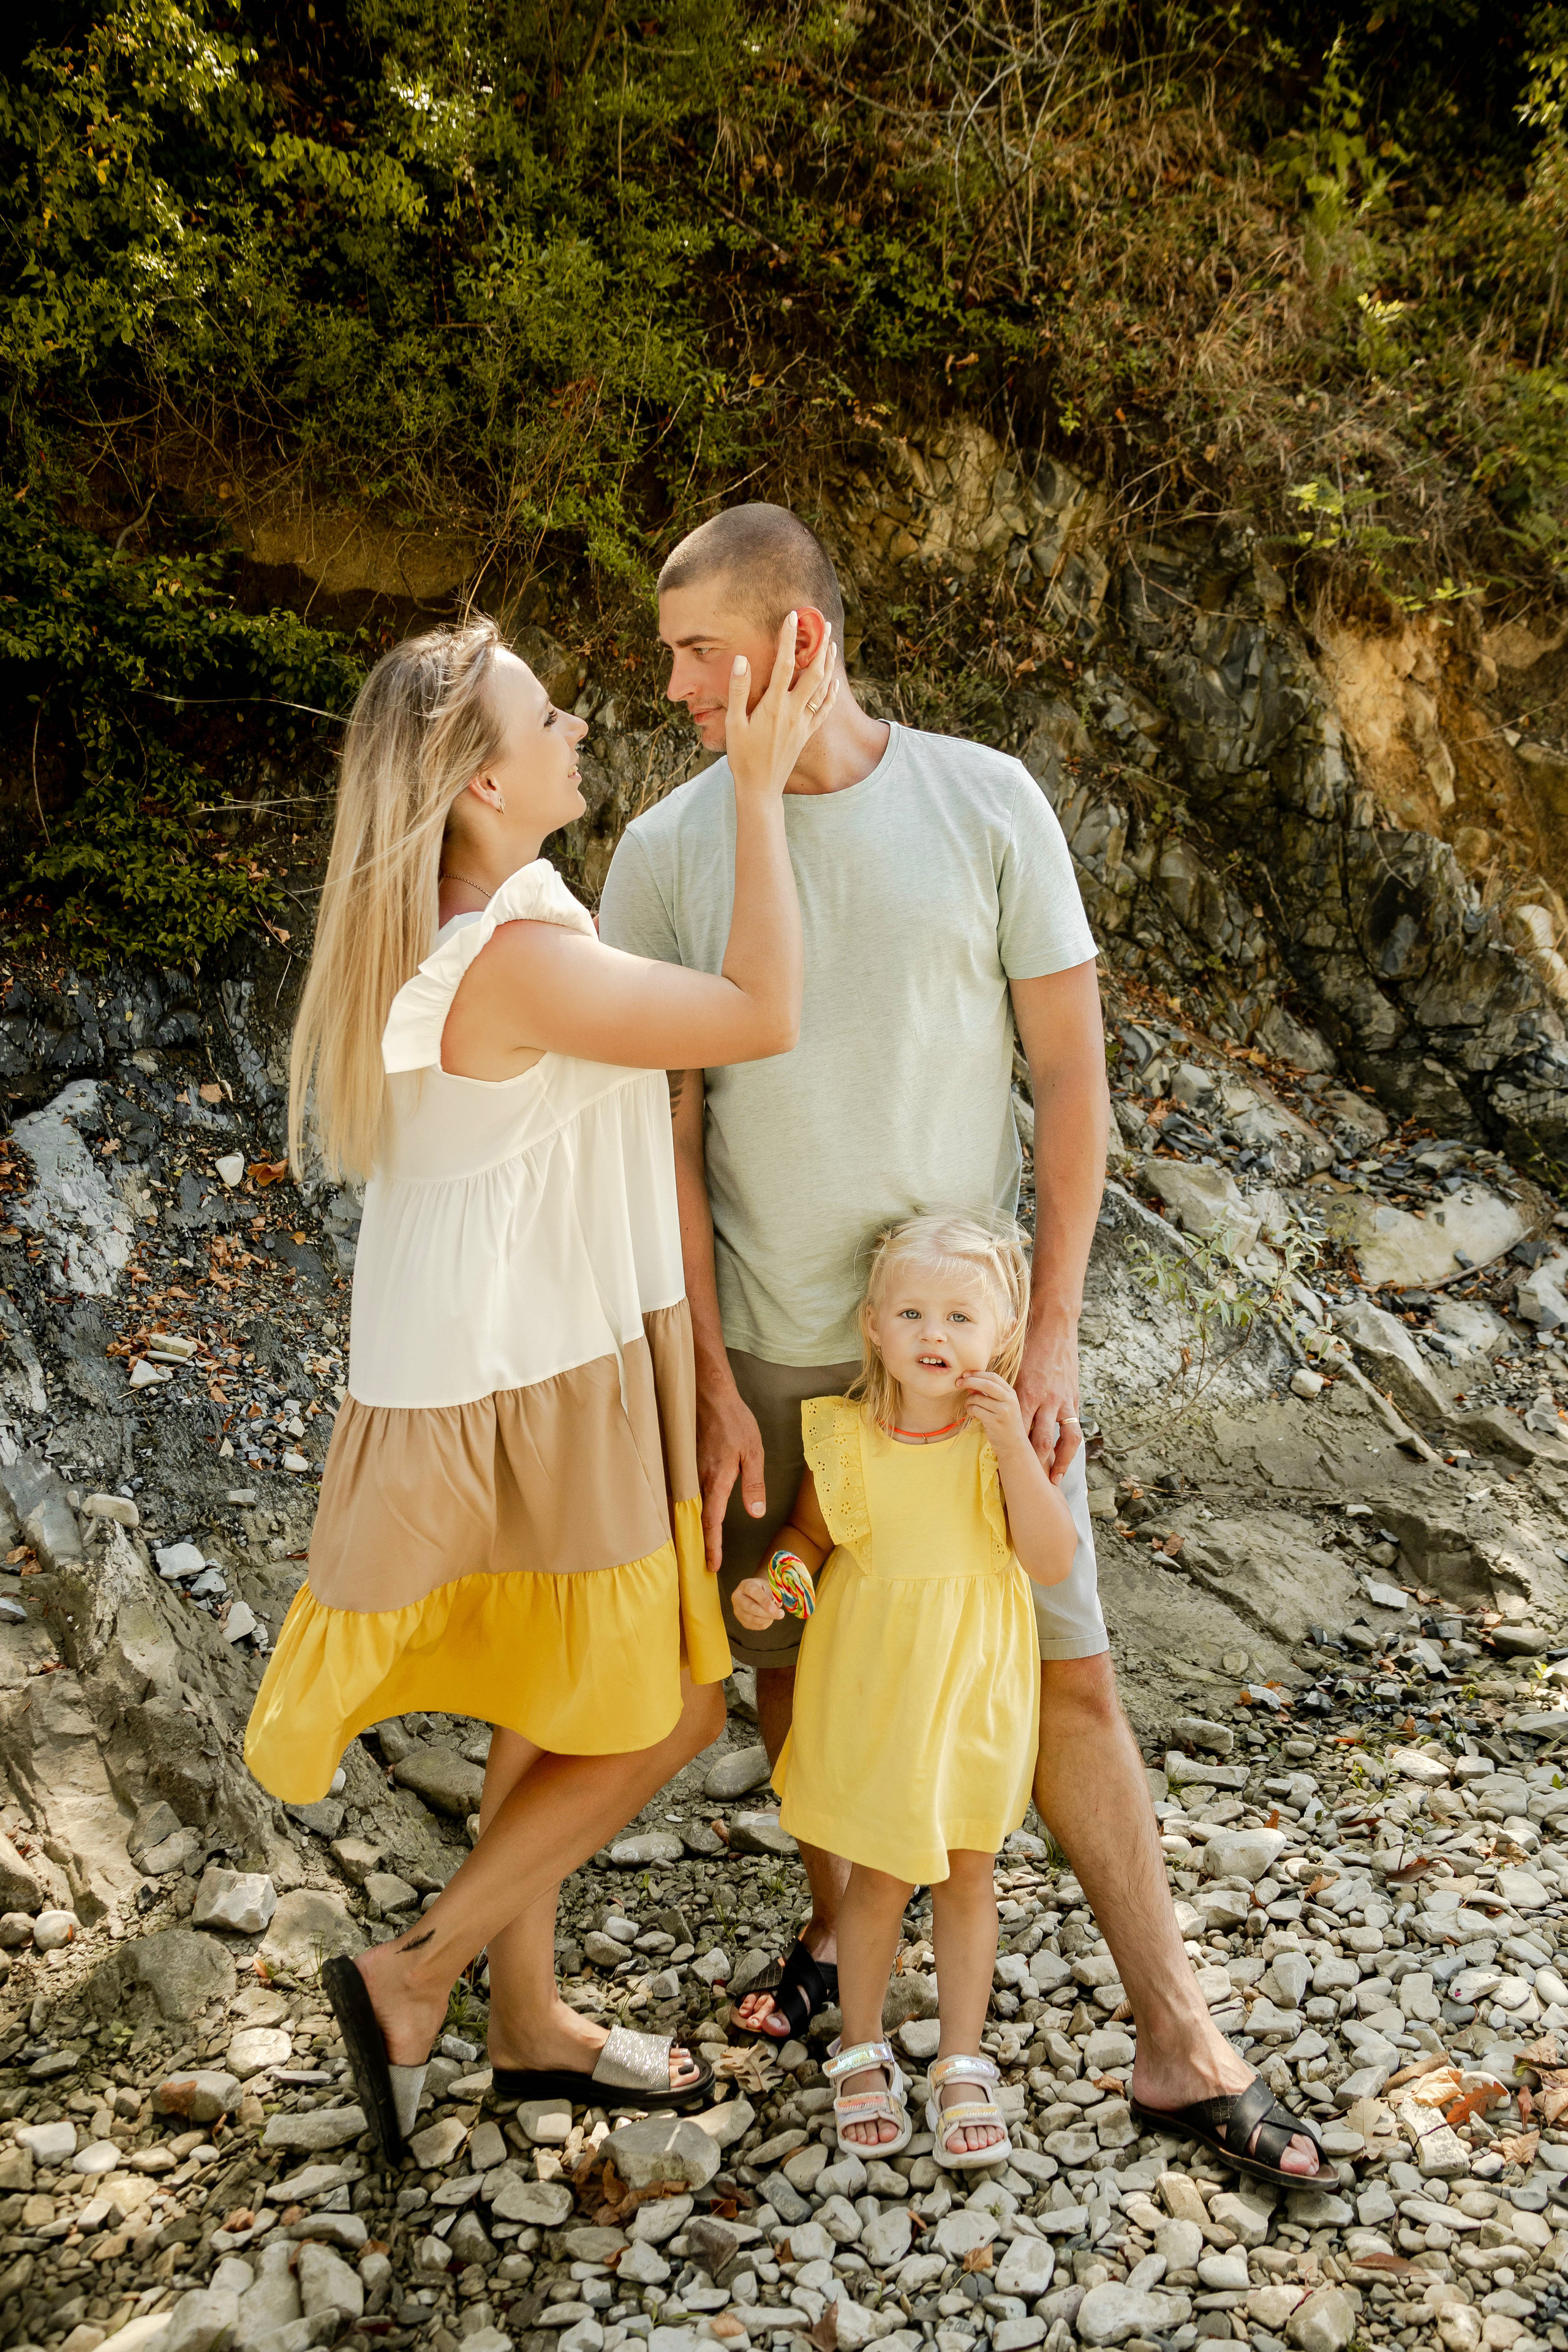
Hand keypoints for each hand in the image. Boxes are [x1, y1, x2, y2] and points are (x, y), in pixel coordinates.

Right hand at [696, 1373, 766, 1572]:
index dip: (712, 1545)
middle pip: (697, 1519)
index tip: (712, 1565)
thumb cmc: (735, 1422)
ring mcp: (690, 1472)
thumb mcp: (754, 1452)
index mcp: (717, 1480)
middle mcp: (699, 1480)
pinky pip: (685, 1493)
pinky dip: (687, 1509)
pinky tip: (691, 1516)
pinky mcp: (687, 1465)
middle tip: (702, 1565)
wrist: (709, 1395)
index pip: (712, 1521)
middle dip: (700, 1543)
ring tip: (697, 1547)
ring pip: (689, 1507)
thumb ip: (754, 1485)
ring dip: (693, 1527)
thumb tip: (756, 1514)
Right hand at [726, 611, 839, 796]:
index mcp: (774, 706)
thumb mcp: (733, 724)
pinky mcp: (808, 733)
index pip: (784, 664)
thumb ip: (738, 691)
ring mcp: (804, 723)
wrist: (760, 788)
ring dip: (828, 663)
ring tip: (832, 643)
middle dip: (819, 644)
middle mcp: (793, 711)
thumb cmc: (742, 757)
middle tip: (822, 623)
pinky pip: (825, 709)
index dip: (789, 638)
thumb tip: (742, 660)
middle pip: (813, 671)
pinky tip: (835, 680)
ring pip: (823, 687)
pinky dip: (832, 692)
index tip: (793, 616)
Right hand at [731, 1574, 784, 1632]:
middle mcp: (737, 1598)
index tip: (774, 1607)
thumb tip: (777, 1605)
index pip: (752, 1591)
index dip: (764, 1600)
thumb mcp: (768, 1586)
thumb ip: (772, 1594)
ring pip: (753, 1619)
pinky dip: (766, 1623)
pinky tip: (770, 1617)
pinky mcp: (742, 1621)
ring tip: (779, 1614)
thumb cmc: (763, 1588)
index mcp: (744, 1585)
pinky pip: (755, 1626)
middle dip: (767, 1612)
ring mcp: (738, 1611)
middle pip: (751, 1607)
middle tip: (781, 1614)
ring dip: (768, 1618)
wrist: (754, 1594)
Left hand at [955, 1369, 1029, 1457]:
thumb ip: (987, 1394)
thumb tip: (969, 1382)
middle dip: (970, 1381)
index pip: (994, 1377)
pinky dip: (970, 1410)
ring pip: (978, 1398)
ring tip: (968, 1405)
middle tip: (958, 1382)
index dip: (978, 1374)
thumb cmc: (1005, 1424)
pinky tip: (971, 1414)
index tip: (966, 1374)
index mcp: (1011, 1394)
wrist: (1014, 1445)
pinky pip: (976, 1410)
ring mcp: (1003, 1411)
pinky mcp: (995, 1422)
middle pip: (986, 1384)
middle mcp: (1009, 1401)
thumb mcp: (1000, 1406)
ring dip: (968, 1400)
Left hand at [1014, 1327, 1083, 1484]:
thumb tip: (987, 1404)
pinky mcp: (1074, 1399)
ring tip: (1053, 1478)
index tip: (999, 1458)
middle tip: (1027, 1478)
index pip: (1016, 1425)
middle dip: (1033, 1460)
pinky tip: (1066, 1459)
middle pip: (1038, 1438)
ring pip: (1061, 1440)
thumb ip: (1006, 1390)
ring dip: (1057, 1461)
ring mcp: (1062, 1401)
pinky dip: (1070, 1448)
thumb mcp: (1014, 1369)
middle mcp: (1045, 1400)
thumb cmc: (1029, 1347)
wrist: (1055, 1327)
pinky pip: (1074, 1430)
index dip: (1007, 1443)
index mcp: (1026, 1393)